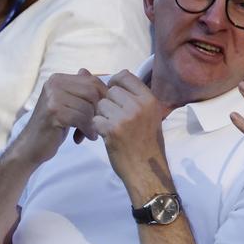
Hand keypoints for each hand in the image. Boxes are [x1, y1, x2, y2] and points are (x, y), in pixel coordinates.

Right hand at [19, 69, 106, 163]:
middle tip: (98, 123)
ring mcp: (53, 98)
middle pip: (93, 92)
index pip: (92, 81)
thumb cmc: (54, 124)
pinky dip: (88, 130)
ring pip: (88, 107)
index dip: (104, 97)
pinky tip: (88, 137)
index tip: (104, 111)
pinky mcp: (54, 113)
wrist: (31, 145)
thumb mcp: (67, 103)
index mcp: (58, 79)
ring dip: (94, 123)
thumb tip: (86, 71)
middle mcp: (54, 84)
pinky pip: (82, 119)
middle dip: (99, 110)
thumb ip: (78, 88)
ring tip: (90, 132)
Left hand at [92, 70, 170, 199]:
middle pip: (110, 91)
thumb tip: (93, 74)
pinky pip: (95, 120)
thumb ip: (132, 96)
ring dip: (102, 115)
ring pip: (101, 105)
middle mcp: (139, 106)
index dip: (115, 83)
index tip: (115, 95)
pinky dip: (98, 128)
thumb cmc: (147, 142)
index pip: (125, 75)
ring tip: (112, 127)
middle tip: (114, 117)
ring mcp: (126, 117)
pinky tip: (108, 136)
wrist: (146, 169)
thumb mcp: (149, 115)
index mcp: (150, 100)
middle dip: (108, 102)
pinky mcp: (112, 130)